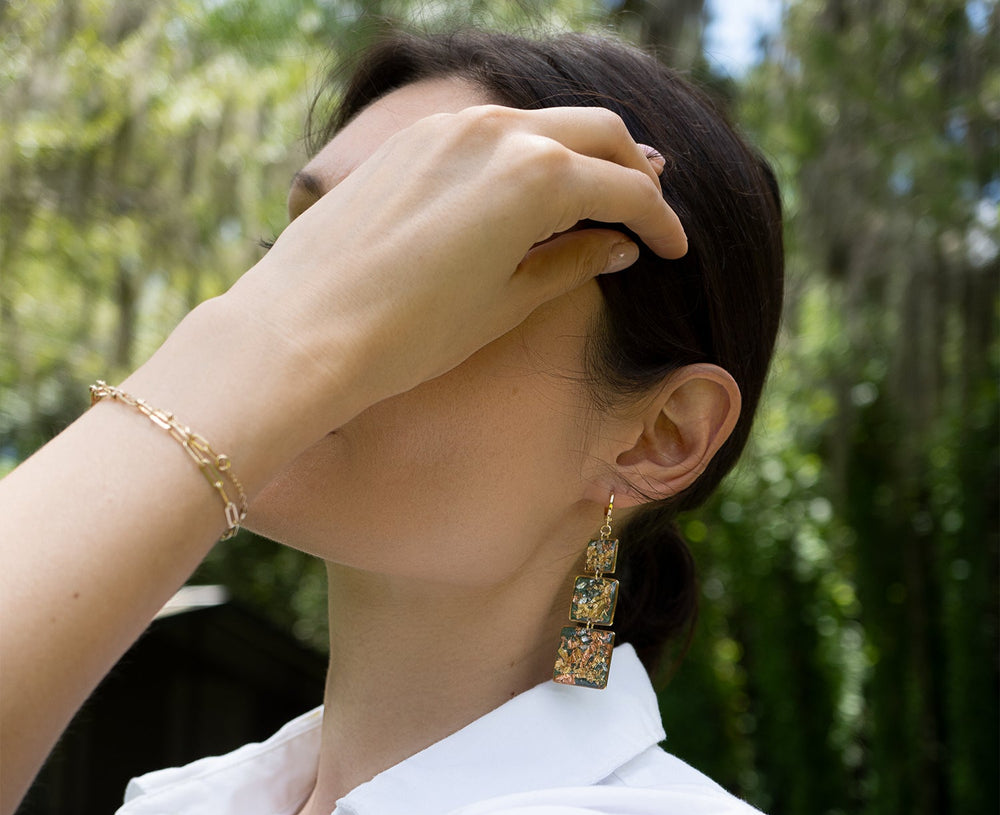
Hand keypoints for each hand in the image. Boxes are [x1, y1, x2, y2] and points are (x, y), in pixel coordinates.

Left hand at [221, 104, 684, 425]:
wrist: (303, 331)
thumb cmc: (408, 335)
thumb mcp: (505, 305)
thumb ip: (570, 264)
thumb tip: (617, 246)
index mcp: (534, 177)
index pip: (624, 189)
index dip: (660, 222)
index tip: (673, 249)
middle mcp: (497, 132)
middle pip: (597, 132)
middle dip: (633, 170)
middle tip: (647, 211)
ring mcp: (449, 128)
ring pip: (543, 123)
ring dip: (581, 154)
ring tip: (595, 196)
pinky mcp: (412, 140)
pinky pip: (492, 131)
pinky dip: (528, 154)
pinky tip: (528, 191)